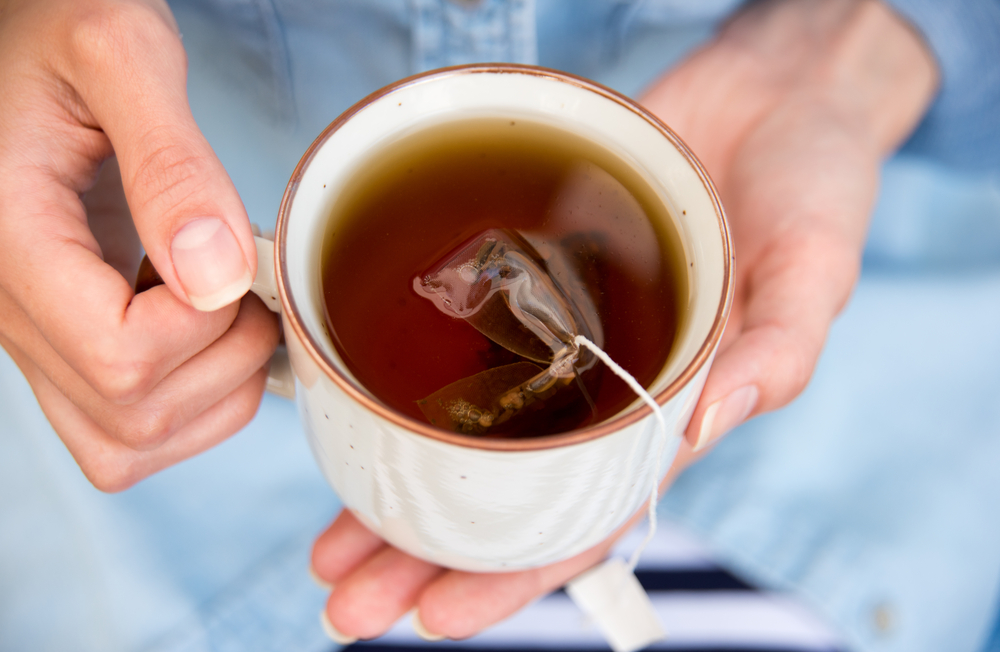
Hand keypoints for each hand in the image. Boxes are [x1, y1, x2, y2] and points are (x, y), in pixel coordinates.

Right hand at [0, 0, 278, 490]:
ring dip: (215, 393)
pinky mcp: (61, 343)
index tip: (235, 257)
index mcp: (10, 240)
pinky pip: (126, 431)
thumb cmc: (60, 29)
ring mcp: (32, 337)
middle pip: (132, 415)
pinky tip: (206, 330)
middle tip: (245, 282)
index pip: (120, 357)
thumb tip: (215, 277)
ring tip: (230, 308)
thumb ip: (169, 164)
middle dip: (225, 359)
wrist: (22, 45)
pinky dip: (193, 404)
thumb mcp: (120, 56)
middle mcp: (9, 310)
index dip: (206, 326)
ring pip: (128, 444)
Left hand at [309, 0, 936, 641]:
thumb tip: (703, 423)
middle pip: (502, 490)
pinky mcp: (529, 261)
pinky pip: (461, 326)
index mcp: (668, 410)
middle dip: (426, 552)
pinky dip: (404, 372)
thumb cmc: (812, 187)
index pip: (582, 517)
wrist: (774, 93)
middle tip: (347, 596)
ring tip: (328, 539)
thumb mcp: (814, 273)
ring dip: (394, 481)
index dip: (513, 576)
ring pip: (462, 424)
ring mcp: (557, 324)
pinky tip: (347, 406)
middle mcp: (601, 381)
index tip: (438, 616)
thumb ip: (775, 351)